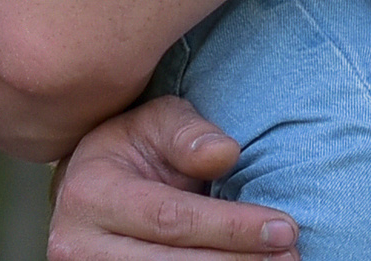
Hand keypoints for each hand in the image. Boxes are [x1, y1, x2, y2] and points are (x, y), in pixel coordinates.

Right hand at [49, 98, 296, 260]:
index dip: (231, 228)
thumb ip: (188, 134)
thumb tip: (225, 153)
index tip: (283, 227)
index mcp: (90, 194)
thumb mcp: (154, 122)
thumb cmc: (131, 150)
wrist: (89, 187)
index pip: (171, 219)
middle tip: (290, 257)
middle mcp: (80, 245)